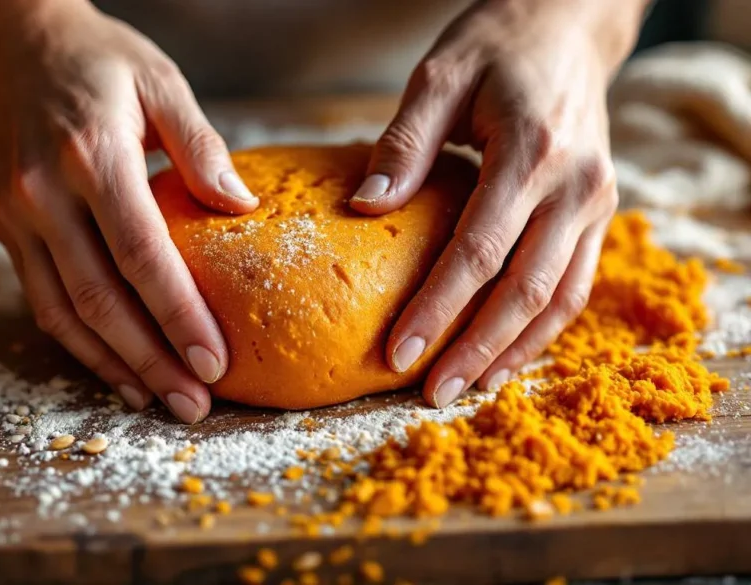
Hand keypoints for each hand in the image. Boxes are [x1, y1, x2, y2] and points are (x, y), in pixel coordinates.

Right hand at [0, 0, 257, 422]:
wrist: (13, 43)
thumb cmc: (100, 60)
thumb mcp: (160, 82)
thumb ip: (200, 146)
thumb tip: (240, 207)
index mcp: (91, 154)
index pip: (139, 253)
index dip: (177, 315)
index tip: (213, 362)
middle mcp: (42, 192)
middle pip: (99, 298)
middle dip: (150, 360)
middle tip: (194, 405)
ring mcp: (15, 215)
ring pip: (62, 311)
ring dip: (112, 365)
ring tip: (159, 401)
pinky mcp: (3, 228)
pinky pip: (42, 298)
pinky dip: (78, 342)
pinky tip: (116, 368)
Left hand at [350, 0, 646, 406]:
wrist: (569, 25)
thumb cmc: (495, 47)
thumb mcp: (440, 76)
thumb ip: (404, 142)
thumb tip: (366, 206)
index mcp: (532, 152)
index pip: (480, 251)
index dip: (439, 308)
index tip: (398, 353)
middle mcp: (576, 185)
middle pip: (525, 289)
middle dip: (475, 349)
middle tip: (430, 393)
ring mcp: (596, 201)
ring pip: (560, 299)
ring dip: (513, 351)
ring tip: (467, 387)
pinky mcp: (599, 211)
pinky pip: (575, 284)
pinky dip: (542, 328)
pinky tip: (505, 355)